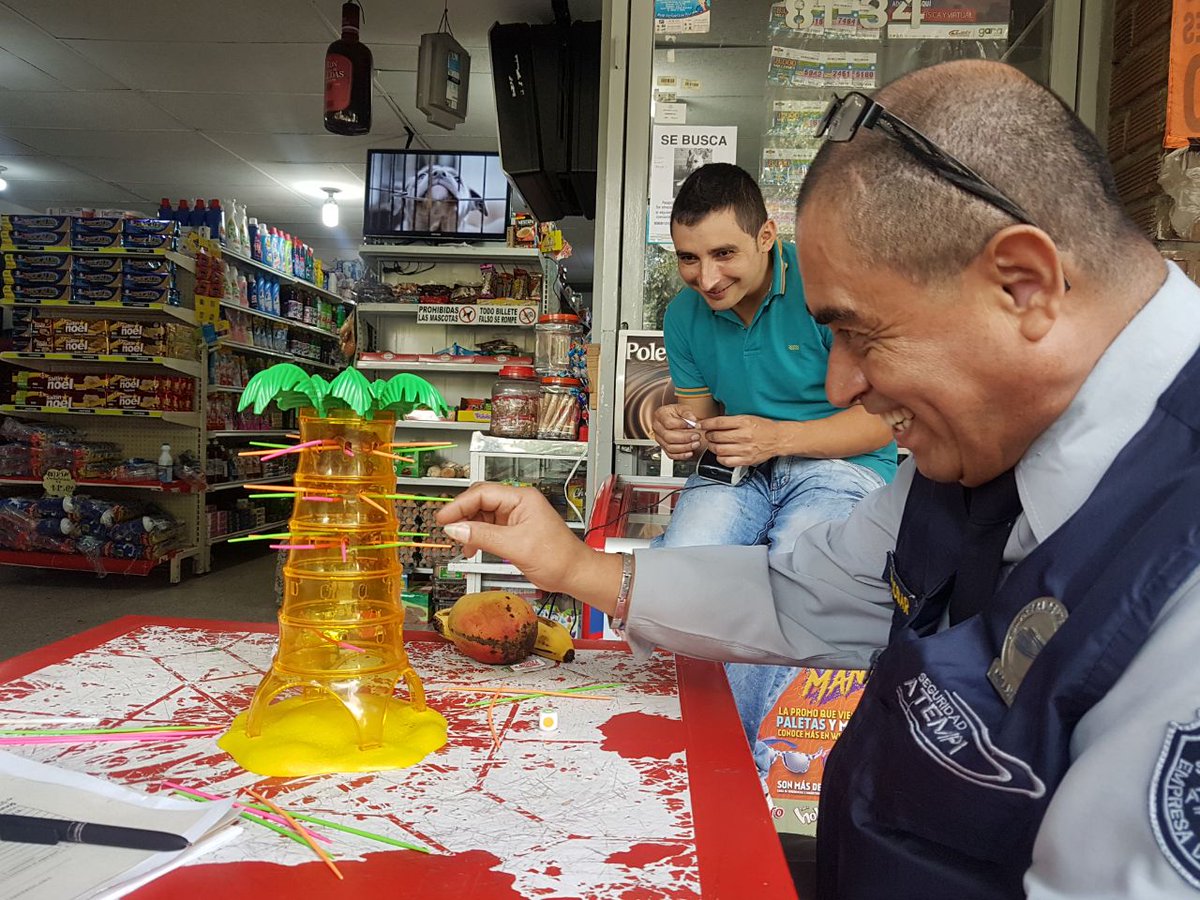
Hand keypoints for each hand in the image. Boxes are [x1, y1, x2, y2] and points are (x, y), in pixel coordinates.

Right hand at [436, 483, 619, 606]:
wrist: (574, 573)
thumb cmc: (558, 557)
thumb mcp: (515, 546)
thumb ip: (482, 536)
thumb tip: (456, 529)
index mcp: (522, 498)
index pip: (482, 493)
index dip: (460, 505)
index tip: (444, 518)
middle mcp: (518, 504)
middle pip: (480, 501)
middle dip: (463, 515)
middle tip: (448, 530)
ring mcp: (516, 516)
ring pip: (482, 515)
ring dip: (470, 528)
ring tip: (463, 544)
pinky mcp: (514, 530)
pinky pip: (489, 528)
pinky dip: (478, 537)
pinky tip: (473, 548)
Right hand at [652, 403, 703, 459]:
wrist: (677, 418)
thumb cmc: (678, 413)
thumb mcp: (683, 408)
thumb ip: (687, 413)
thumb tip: (693, 420)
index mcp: (660, 415)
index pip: (668, 423)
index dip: (682, 425)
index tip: (693, 425)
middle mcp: (657, 427)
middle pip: (668, 436)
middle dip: (684, 438)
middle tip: (696, 436)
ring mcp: (659, 438)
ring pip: (669, 447)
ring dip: (685, 447)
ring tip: (696, 444)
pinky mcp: (664, 447)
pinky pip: (670, 454)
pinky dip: (681, 455)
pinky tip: (690, 452)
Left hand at [700, 415, 780, 466]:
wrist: (777, 438)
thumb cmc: (762, 427)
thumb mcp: (747, 418)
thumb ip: (730, 421)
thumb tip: (711, 423)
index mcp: (744, 422)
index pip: (719, 423)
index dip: (706, 424)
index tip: (701, 425)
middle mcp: (744, 436)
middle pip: (717, 436)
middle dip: (708, 435)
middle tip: (709, 435)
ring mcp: (745, 449)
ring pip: (719, 450)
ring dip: (712, 447)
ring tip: (714, 444)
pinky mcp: (747, 460)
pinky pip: (726, 461)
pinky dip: (720, 458)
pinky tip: (721, 454)